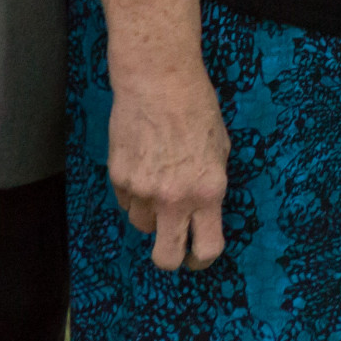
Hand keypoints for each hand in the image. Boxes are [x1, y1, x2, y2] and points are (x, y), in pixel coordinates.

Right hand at [109, 66, 230, 270]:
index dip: (203, 259)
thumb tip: (203, 212)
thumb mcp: (220, 149)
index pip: (207, 248)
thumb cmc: (196, 108)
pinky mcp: (119, 178)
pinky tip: (142, 165)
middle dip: (172, 259)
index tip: (198, 257)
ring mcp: (143, 190)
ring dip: (150, 216)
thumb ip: (211, 185)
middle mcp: (175, 198)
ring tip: (157, 184)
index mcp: (208, 191)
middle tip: (174, 246)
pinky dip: (134, 194)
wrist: (158, 81)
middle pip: (167, 258)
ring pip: (142, 226)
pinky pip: (126, 202)